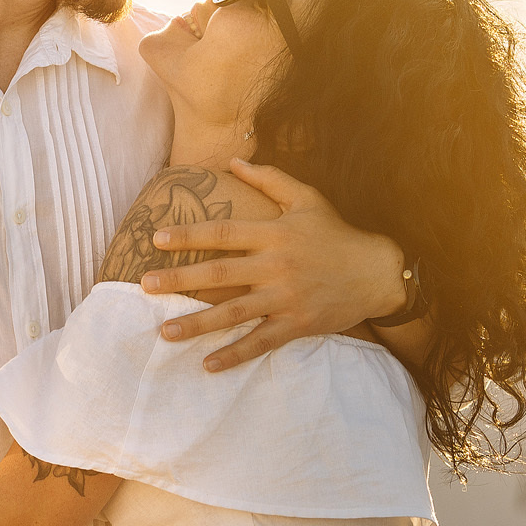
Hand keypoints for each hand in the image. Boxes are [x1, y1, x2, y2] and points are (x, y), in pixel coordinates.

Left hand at [141, 159, 404, 370]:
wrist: (379, 272)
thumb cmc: (337, 233)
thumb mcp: (307, 198)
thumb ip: (269, 179)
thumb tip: (233, 161)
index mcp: (274, 233)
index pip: (223, 233)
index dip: (189, 235)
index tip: (156, 239)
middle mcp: (276, 266)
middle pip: (220, 274)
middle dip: (180, 279)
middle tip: (145, 285)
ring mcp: (286, 298)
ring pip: (234, 313)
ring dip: (197, 323)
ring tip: (165, 332)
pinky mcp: (298, 324)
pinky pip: (261, 342)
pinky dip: (235, 354)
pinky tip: (208, 364)